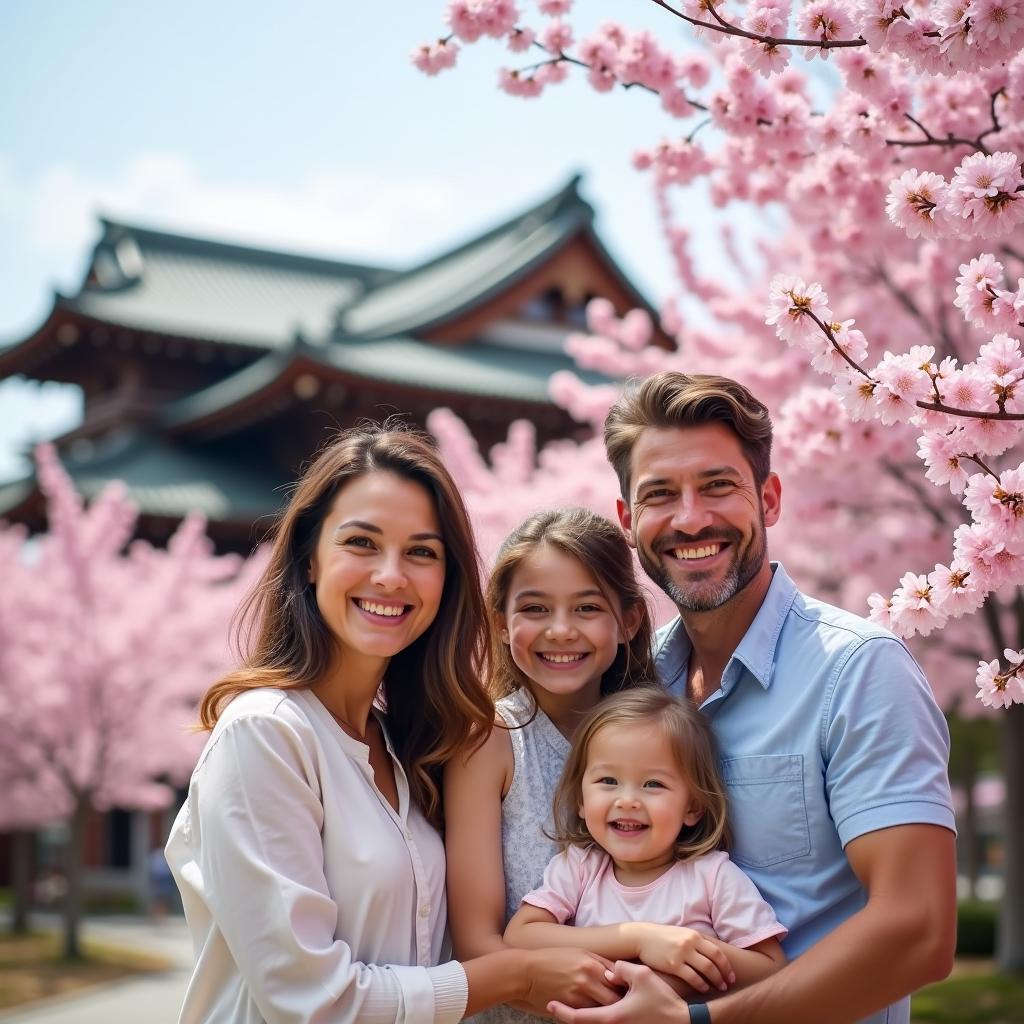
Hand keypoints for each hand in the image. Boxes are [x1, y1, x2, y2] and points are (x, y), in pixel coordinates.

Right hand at [522, 948, 621, 1015]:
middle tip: (627, 1005)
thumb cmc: (554, 959)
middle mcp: (588, 979)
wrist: (527, 971)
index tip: (631, 990)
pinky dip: (595, 1016)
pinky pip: (589, 1015)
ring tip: (615, 1012)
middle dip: (623, 1002)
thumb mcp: (579, 953)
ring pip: (605, 1010)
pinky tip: (597, 1015)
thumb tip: (618, 974)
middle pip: (616, 997)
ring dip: (611, 1011)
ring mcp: (579, 995)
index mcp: (592, 963)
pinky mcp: (569, 1008)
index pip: (619, 978)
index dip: (627, 986)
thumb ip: (599, 962)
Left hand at [548, 960, 690, 1022]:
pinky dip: (599, 1019)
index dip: (562, 1011)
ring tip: (575, 1003)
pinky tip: (598, 1008)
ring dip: (585, 1017)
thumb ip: (621, 970)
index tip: (550, 1004)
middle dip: (570, 1015)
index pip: (579, 1017)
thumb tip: (609, 973)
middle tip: (558, 1001)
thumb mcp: (642, 975)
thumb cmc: (662, 999)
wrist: (683, 1022)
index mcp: (612, 1016)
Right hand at [634, 924, 734, 992]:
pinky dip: (701, 984)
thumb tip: (711, 953)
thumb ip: (695, 941)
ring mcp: (682, 953)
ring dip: (715, 980)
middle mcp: (690, 942)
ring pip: (706, 969)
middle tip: (728, 984)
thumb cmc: (662, 937)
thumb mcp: (681, 933)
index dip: (727, 965)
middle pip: (714, 960)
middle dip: (724, 974)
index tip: (731, 975)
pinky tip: (704, 988)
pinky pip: (692, 977)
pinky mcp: (673, 964)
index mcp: (694, 934)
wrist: (642, 937)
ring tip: (719, 988)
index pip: (717, 951)